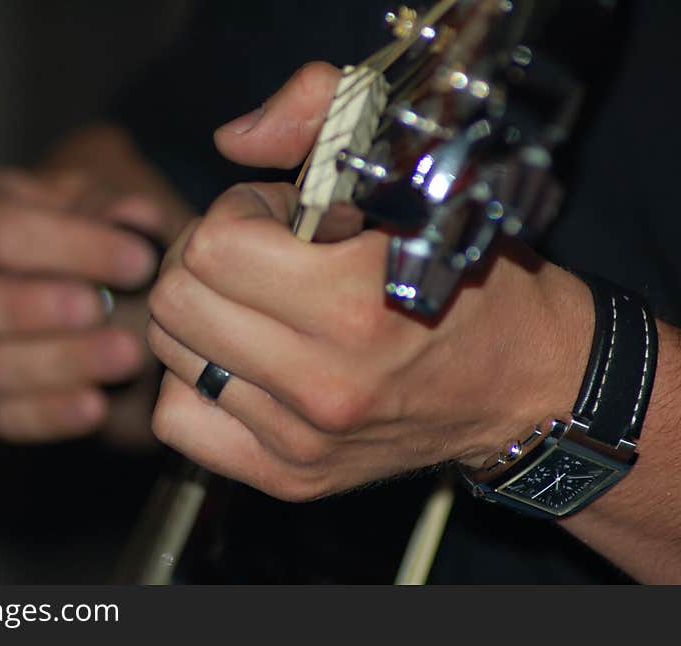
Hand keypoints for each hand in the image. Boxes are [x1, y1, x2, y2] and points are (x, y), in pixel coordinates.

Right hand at [0, 125, 192, 443]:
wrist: (69, 283)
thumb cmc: (76, 234)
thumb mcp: (93, 204)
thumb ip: (112, 208)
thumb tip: (136, 216)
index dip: (72, 247)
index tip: (139, 261)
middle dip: (38, 308)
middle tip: (104, 310)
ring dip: (56, 364)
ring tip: (125, 356)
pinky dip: (47, 414)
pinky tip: (96, 406)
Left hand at [146, 63, 593, 500]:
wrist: (523, 388)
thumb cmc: (471, 281)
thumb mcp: (421, 180)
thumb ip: (322, 121)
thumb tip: (230, 138)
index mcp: (355, 304)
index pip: (213, 247)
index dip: (236, 214)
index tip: (276, 218)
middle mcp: (324, 384)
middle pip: (176, 303)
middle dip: (202, 260)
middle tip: (253, 257)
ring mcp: (302, 439)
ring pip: (170, 355)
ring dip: (200, 315)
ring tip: (255, 306)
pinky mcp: (291, 475)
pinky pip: (181, 422)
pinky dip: (195, 382)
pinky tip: (239, 363)